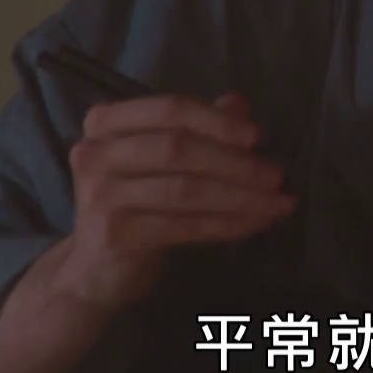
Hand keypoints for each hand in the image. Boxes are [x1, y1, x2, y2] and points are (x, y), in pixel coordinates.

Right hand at [56, 92, 293, 310]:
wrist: (94, 268)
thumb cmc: (133, 202)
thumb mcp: (158, 159)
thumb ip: (194, 128)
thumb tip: (238, 104)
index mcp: (105, 122)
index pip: (170, 109)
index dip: (217, 121)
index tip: (257, 136)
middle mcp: (94, 153)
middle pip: (179, 149)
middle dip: (236, 163)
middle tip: (276, 176)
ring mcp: (101, 194)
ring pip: (186, 190)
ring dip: (240, 197)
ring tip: (278, 203)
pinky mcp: (116, 233)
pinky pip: (185, 225)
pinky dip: (227, 224)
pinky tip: (255, 224)